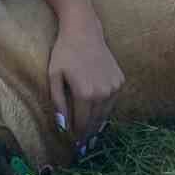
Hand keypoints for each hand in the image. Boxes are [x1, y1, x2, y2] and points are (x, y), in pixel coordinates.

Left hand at [46, 21, 123, 143]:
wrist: (83, 31)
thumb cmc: (64, 53)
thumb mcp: (54, 76)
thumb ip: (58, 102)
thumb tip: (62, 125)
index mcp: (85, 94)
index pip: (82, 124)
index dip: (77, 135)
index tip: (74, 144)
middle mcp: (103, 93)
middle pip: (95, 122)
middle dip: (87, 132)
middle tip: (82, 143)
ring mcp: (114, 87)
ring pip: (105, 113)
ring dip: (97, 122)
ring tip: (90, 131)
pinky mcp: (120, 80)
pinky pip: (112, 100)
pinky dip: (105, 107)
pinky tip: (97, 110)